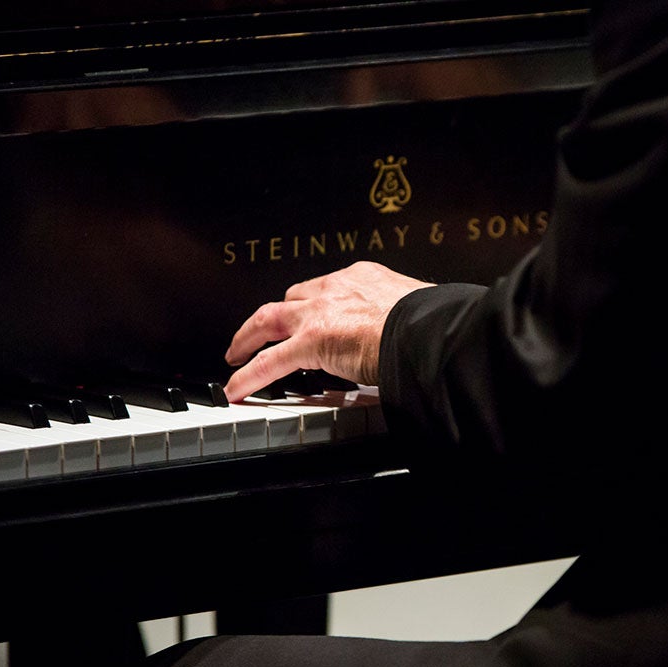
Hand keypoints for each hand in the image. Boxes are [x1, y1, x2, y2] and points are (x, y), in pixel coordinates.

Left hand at [223, 261, 432, 401]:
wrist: (426, 328)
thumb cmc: (432, 323)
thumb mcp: (416, 312)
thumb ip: (403, 323)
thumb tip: (412, 340)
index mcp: (364, 279)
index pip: (329, 290)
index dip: (316, 304)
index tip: (312, 315)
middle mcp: (336, 289)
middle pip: (293, 297)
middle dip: (276, 315)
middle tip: (262, 329)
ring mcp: (319, 313)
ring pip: (268, 319)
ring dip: (247, 337)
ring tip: (236, 353)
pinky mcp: (310, 341)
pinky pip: (269, 361)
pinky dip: (249, 375)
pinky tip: (236, 388)